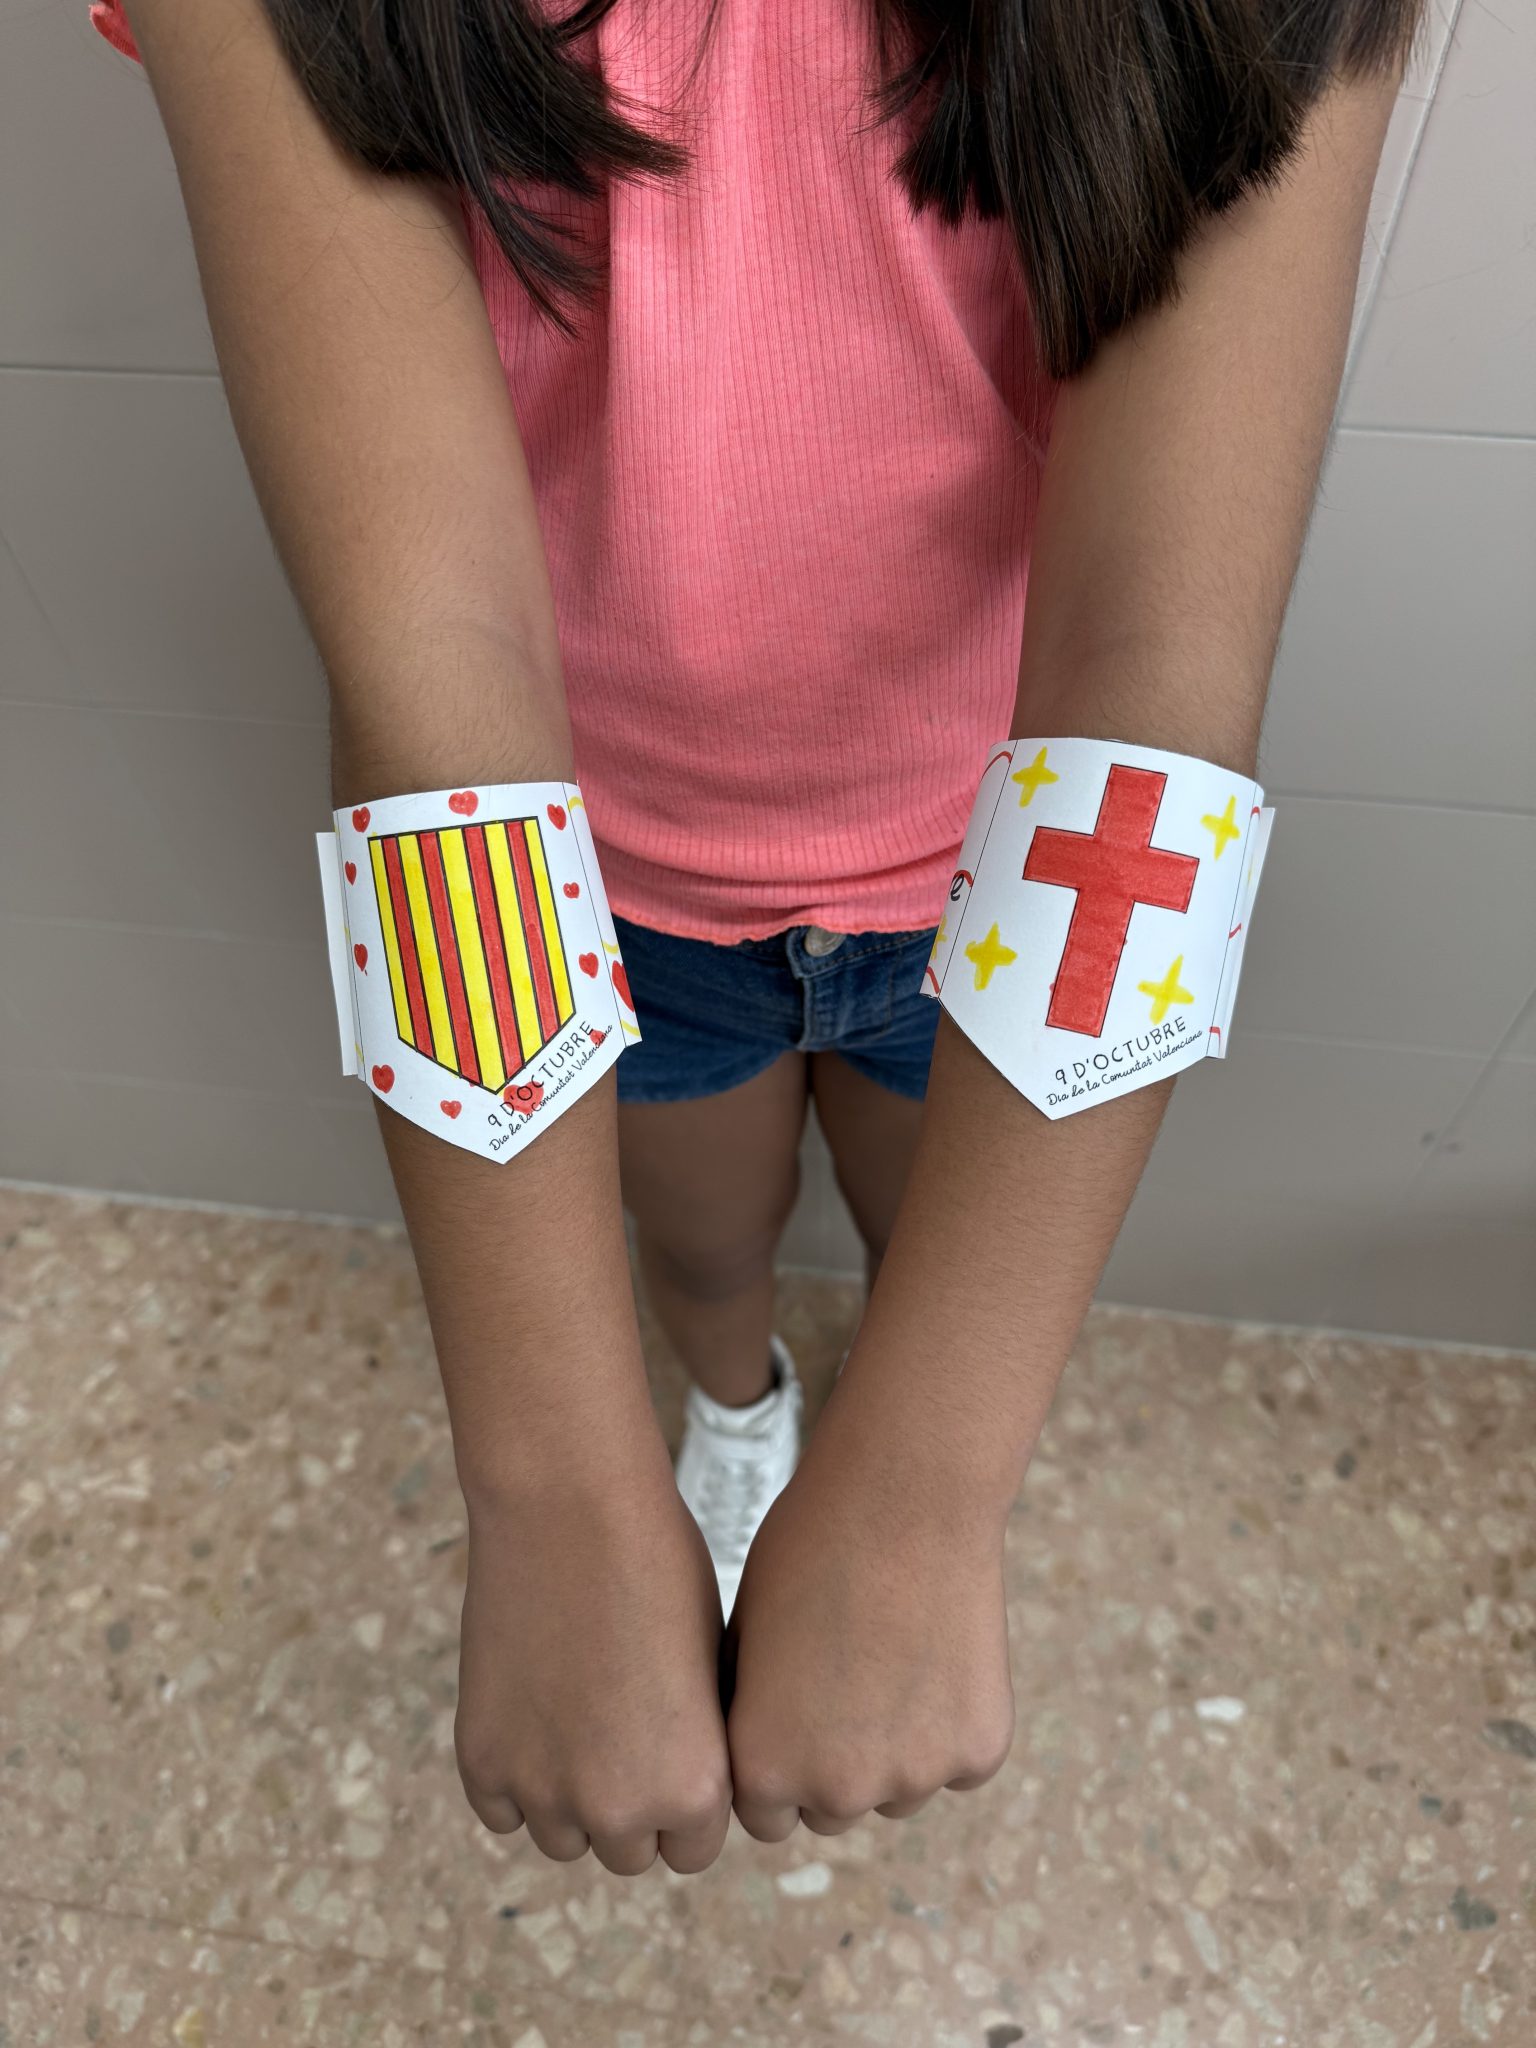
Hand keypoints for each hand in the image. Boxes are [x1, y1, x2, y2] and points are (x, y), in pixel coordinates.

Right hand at [455, 1441, 731, 1874]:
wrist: (569, 1508)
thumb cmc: (658, 1567)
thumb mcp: (712, 1666)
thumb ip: (697, 1745)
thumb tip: (684, 1790)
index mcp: (693, 1786)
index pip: (694, 1844)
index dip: (686, 1793)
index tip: (674, 1744)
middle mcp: (618, 1808)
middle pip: (627, 1851)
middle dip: (629, 1802)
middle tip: (622, 1730)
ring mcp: (542, 1791)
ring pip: (562, 1839)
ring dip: (570, 1798)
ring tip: (578, 1717)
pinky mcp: (482, 1762)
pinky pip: (502, 1810)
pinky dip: (516, 1775)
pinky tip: (535, 1712)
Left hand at [725, 1386, 1014, 1840]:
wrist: (903, 1499)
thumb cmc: (809, 1552)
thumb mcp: (744, 1637)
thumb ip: (750, 1717)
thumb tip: (754, 1758)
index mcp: (764, 1770)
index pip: (763, 1811)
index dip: (774, 1758)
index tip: (789, 1709)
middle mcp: (838, 1792)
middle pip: (832, 1807)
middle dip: (834, 1761)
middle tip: (845, 1680)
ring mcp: (915, 1776)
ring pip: (898, 1789)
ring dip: (893, 1747)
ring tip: (891, 1658)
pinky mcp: (978, 1751)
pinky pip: (957, 1759)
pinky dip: (950, 1722)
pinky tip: (937, 1652)